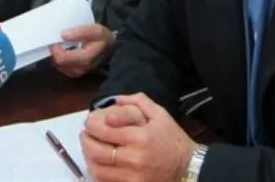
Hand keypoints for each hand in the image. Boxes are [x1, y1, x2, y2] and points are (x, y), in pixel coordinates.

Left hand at [49, 24, 115, 77]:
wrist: (109, 48)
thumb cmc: (102, 39)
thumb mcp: (96, 30)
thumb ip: (81, 31)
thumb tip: (63, 34)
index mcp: (85, 59)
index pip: (62, 58)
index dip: (55, 48)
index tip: (56, 38)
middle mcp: (80, 69)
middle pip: (59, 62)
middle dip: (56, 50)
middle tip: (59, 40)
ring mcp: (76, 73)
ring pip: (58, 64)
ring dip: (58, 54)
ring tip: (64, 44)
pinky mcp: (74, 73)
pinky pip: (60, 66)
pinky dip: (60, 58)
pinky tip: (66, 50)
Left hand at [80, 93, 196, 181]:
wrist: (189, 167)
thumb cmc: (173, 139)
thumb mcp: (160, 114)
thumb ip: (138, 101)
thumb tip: (115, 99)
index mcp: (140, 137)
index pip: (104, 130)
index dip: (91, 125)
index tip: (89, 122)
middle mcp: (134, 158)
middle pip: (96, 151)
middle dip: (86, 141)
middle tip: (85, 135)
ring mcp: (132, 177)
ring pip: (98, 169)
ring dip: (88, 158)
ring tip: (89, 150)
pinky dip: (97, 174)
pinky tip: (98, 165)